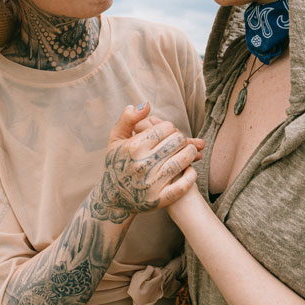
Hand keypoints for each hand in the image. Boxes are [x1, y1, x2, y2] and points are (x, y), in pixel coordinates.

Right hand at [90, 103, 200, 222]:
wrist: (113, 198)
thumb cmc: (117, 163)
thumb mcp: (116, 138)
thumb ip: (129, 118)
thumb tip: (146, 104)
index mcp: (134, 147)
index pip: (166, 128)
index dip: (170, 128)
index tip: (168, 132)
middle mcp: (143, 164)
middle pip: (177, 142)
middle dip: (182, 138)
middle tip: (181, 141)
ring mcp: (152, 183)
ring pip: (183, 159)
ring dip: (191, 153)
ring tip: (190, 151)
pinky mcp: (160, 199)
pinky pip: (184, 185)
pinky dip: (191, 175)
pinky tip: (190, 169)